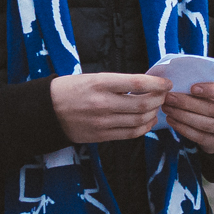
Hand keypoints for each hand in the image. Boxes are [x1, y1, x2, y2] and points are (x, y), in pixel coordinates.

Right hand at [50, 73, 170, 143]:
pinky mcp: (101, 136)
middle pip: (142, 103)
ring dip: (153, 113)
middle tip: (164, 95)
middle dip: (159, 99)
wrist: (47, 110)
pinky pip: (130, 134)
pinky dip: (143, 128)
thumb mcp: (92, 77)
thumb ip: (117, 82)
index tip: (166, 83)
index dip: (156, 83)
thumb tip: (144, 85)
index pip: (137, 82)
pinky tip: (147, 121)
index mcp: (100, 83)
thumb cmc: (70, 89)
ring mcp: (102, 121)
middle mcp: (103, 103)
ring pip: (139, 120)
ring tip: (156, 108)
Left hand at [162, 81, 213, 154]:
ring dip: (182, 115)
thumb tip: (179, 82)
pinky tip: (171, 119)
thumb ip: (204, 85)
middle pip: (213, 109)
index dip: (212, 90)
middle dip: (188, 103)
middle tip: (169, 97)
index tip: (192, 87)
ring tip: (167, 107)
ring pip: (204, 124)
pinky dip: (182, 127)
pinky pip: (198, 136)